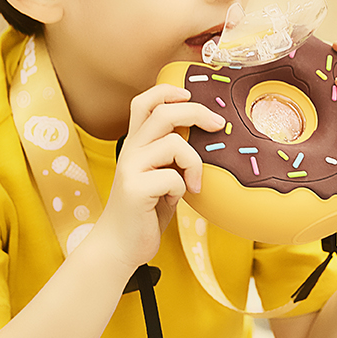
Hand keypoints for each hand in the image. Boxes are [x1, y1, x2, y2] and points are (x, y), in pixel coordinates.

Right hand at [83, 85, 223, 273]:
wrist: (119, 245)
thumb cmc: (145, 211)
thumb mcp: (158, 175)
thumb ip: (171, 155)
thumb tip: (206, 134)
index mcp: (135, 144)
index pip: (144, 102)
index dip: (167, 91)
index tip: (190, 95)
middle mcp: (130, 150)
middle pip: (163, 112)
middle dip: (196, 112)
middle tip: (217, 125)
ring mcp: (130, 169)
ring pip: (174, 143)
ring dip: (194, 163)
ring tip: (194, 183)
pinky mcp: (135, 190)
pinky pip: (173, 178)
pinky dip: (182, 190)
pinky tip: (173, 201)